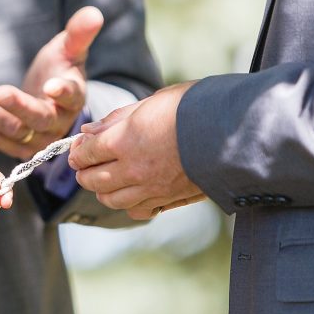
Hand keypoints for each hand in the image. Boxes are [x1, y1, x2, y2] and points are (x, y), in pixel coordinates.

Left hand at [0, 6, 103, 159]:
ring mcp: (35, 139)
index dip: (62, 92)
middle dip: (15, 106)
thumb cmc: (59, 69)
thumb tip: (94, 12)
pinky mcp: (15, 146)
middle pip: (36, 120)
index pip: (71, 97)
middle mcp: (56, 124)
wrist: (46, 99)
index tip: (50, 85)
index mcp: (74, 99)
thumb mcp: (68, 50)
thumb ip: (79, 34)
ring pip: (11, 130)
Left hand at [68, 82, 206, 219]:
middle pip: (92, 180)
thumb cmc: (194, 108)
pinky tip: (131, 191)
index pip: (85, 153)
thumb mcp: (151, 102)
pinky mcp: (168, 200)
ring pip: (110, 199)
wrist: (236, 131)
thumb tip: (88, 131)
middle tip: (86, 162)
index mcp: (125, 140)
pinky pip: (136, 211)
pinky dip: (128, 203)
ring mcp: (150, 188)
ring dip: (101, 189)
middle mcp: (133, 169)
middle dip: (83, 171)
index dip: (77, 150)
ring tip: (105, 177)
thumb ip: (117, 119)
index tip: (79, 147)